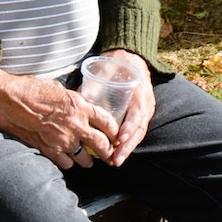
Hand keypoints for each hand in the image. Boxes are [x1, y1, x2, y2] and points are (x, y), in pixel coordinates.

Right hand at [0, 68, 118, 169]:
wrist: (10, 99)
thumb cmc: (30, 89)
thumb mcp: (58, 88)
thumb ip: (71, 100)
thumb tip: (77, 104)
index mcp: (80, 106)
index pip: (107, 122)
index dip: (114, 131)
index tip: (116, 135)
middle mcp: (75, 125)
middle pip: (101, 144)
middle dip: (108, 151)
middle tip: (110, 155)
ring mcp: (62, 139)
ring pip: (84, 158)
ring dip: (88, 161)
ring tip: (89, 162)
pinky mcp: (48, 149)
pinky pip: (66, 163)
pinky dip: (68, 163)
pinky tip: (67, 160)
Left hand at [97, 51, 155, 165]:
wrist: (131, 60)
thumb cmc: (117, 67)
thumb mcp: (107, 71)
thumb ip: (96, 84)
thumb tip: (77, 98)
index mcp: (139, 93)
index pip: (137, 113)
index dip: (129, 127)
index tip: (119, 138)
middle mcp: (145, 104)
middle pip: (139, 130)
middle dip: (127, 146)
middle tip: (115, 159)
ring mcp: (144, 111)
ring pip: (138, 134)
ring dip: (126, 149)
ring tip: (115, 161)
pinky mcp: (140, 116)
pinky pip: (136, 133)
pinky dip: (127, 144)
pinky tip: (117, 155)